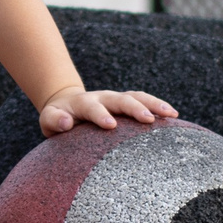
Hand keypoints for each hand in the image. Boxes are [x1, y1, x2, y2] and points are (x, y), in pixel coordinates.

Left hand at [39, 85, 176, 136]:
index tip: (110, 125)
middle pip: (119, 99)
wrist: (68, 104)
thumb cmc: (58, 118)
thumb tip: (65, 123)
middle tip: (148, 119)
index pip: (91, 107)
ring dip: (153, 104)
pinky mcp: (127, 103)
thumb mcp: (49, 120)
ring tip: (171, 114)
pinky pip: (144, 101)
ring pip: (136, 97)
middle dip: (134, 108)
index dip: (100, 115)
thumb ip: (53, 121)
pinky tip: (173, 116)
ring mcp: (116, 99)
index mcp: (82, 103)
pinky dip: (158, 106)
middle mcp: (102, 97)